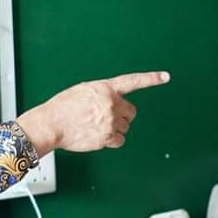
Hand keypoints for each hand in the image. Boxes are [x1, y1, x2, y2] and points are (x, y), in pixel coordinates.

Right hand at [17, 71, 169, 154]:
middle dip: (122, 116)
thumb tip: (113, 102)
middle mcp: (111, 103)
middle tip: (105, 118)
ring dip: (114, 129)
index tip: (166, 77)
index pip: (133, 81)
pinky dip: (111, 141)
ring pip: (125, 127)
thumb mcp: (84, 91)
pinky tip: (97, 136)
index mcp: (106, 88)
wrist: (51, 124)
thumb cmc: (63, 107)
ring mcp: (110, 121)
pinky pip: (120, 140)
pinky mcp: (107, 137)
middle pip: (131, 113)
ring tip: (95, 127)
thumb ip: (102, 94)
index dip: (151, 79)